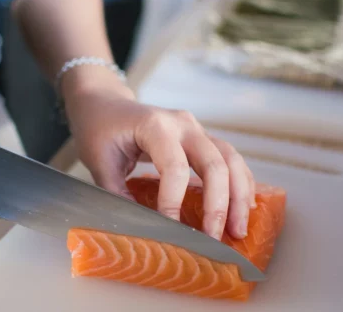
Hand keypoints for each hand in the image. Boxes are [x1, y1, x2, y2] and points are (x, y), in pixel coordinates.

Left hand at [62, 68, 255, 239]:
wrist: (105, 103)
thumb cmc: (99, 130)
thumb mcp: (99, 162)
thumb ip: (117, 194)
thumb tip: (140, 229)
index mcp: (155, 126)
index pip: (174, 167)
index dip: (174, 201)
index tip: (171, 230)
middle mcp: (182, 124)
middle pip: (214, 163)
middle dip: (218, 204)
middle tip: (215, 238)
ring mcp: (196, 128)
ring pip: (231, 159)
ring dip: (238, 195)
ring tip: (239, 229)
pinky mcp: (202, 137)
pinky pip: (230, 159)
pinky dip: (240, 183)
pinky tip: (243, 208)